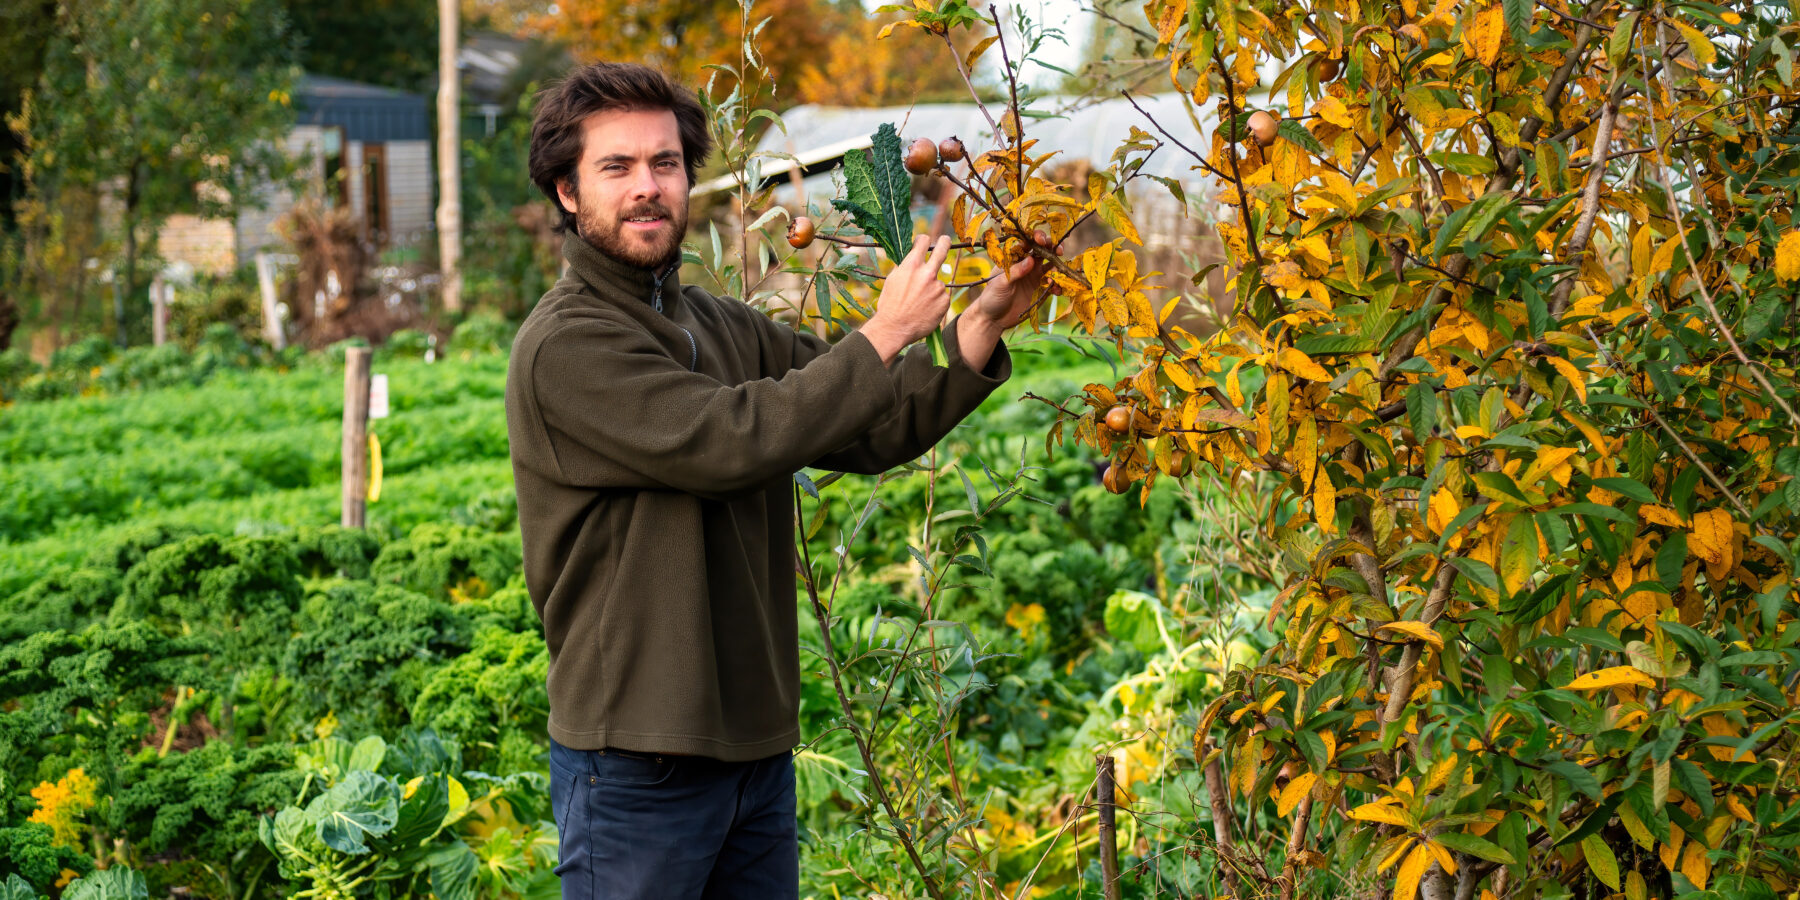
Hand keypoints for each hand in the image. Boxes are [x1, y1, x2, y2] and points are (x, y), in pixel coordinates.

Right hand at [863, 234, 952, 364]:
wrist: (894, 328)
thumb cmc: (889, 305)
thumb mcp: (893, 280)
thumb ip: (905, 266)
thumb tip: (912, 256)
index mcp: (912, 265)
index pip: (923, 241)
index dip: (923, 240)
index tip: (925, 241)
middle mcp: (927, 273)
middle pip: (942, 248)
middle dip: (945, 241)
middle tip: (945, 239)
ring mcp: (938, 287)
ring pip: (938, 281)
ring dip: (932, 288)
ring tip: (918, 302)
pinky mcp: (945, 300)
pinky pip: (942, 296)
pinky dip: (936, 301)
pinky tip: (925, 309)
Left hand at [968, 248, 1052, 329]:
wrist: (994, 319)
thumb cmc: (991, 297)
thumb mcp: (1000, 283)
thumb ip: (1015, 272)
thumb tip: (1030, 259)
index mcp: (1014, 258)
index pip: (1027, 242)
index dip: (1037, 237)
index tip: (1042, 240)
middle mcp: (1026, 264)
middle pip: (1043, 250)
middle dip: (1053, 247)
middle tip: (1059, 250)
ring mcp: (1034, 276)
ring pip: (1051, 265)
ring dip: (1058, 266)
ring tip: (1058, 273)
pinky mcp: (1040, 290)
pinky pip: (1053, 283)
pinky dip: (1058, 284)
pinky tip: (1057, 290)